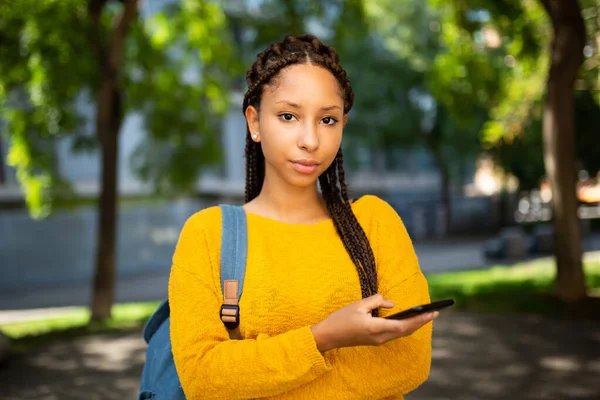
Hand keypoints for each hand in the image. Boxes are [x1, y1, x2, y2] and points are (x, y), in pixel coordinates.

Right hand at [310, 294, 437, 352]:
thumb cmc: (341, 319)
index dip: (420, 319)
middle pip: (406, 331)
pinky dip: (404, 327)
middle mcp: (380, 337)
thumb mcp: (358, 305)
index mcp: (376, 328)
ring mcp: (378, 341)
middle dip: (421, 322)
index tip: (432, 312)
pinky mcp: (375, 340)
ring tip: (425, 315)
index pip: (404, 325)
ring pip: (401, 333)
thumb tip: (391, 303)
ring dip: (414, 325)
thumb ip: (377, 301)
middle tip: (434, 312)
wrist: (328, 336)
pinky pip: (394, 333)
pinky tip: (409, 320)